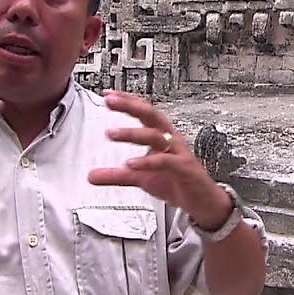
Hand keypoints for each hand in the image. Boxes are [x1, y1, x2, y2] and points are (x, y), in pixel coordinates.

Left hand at [88, 90, 232, 227]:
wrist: (201, 200)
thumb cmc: (176, 181)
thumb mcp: (139, 178)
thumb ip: (115, 175)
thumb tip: (91, 176)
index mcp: (159, 136)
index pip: (143, 112)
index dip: (127, 100)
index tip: (107, 94)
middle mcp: (169, 139)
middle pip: (150, 114)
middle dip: (130, 106)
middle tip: (109, 101)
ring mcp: (177, 152)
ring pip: (156, 135)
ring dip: (132, 133)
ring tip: (112, 133)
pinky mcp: (184, 168)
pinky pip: (165, 161)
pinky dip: (147, 161)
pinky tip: (131, 163)